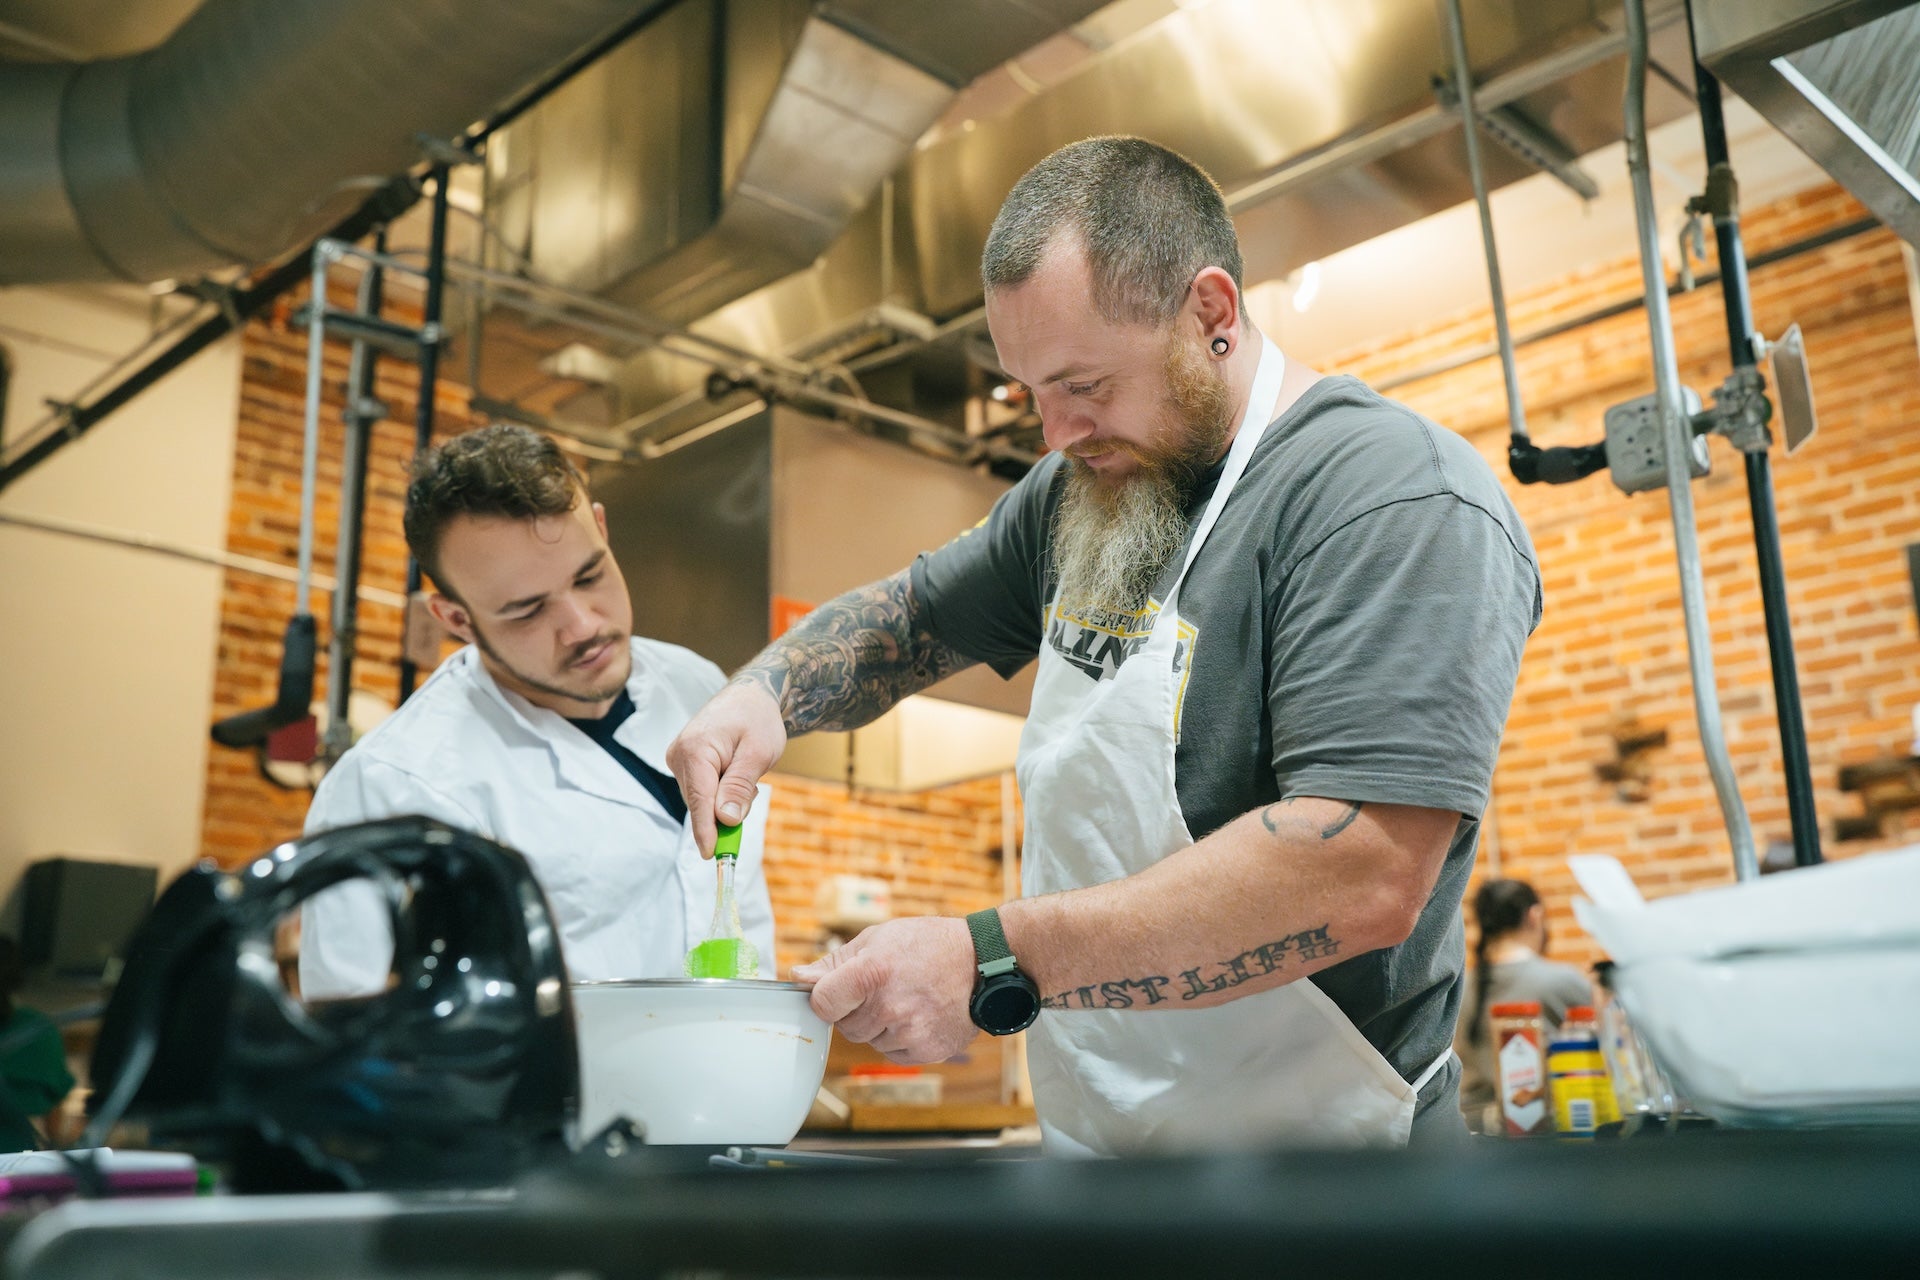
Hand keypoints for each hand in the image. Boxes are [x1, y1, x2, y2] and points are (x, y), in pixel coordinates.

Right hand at [666, 680, 786, 856]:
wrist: (750, 696)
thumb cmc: (758, 720)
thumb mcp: (759, 753)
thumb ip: (739, 787)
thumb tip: (725, 819)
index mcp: (695, 750)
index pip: (699, 800)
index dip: (706, 830)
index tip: (711, 855)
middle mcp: (679, 755)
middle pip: (700, 803)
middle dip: (725, 810)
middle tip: (751, 789)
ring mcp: (678, 759)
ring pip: (701, 799)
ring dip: (724, 799)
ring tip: (744, 771)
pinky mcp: (683, 763)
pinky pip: (701, 790)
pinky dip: (719, 791)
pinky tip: (733, 772)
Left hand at [792, 917, 976, 1064]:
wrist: (982, 961)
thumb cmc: (926, 944)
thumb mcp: (877, 938)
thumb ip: (833, 962)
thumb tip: (797, 978)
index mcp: (871, 972)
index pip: (821, 1003)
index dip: (824, 998)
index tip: (835, 991)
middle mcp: (889, 1006)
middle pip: (845, 1026)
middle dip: (856, 1009)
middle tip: (883, 987)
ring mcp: (909, 1032)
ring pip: (869, 1041)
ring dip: (879, 1025)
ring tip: (906, 998)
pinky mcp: (926, 1050)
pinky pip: (892, 1053)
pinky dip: (900, 1038)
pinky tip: (919, 1015)